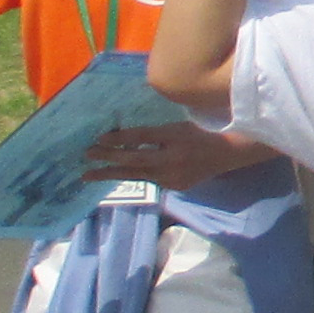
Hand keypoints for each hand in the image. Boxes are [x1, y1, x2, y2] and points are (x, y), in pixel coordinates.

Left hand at [80, 123, 271, 189]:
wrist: (228, 154)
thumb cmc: (202, 132)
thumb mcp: (177, 126)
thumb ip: (153, 133)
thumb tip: (122, 139)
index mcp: (175, 140)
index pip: (141, 139)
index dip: (119, 138)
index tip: (98, 138)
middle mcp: (172, 162)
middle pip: (133, 162)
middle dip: (107, 159)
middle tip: (85, 156)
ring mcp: (173, 178)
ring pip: (137, 175)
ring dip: (112, 173)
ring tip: (90, 174)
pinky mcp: (175, 186)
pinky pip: (150, 179)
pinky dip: (134, 175)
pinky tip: (119, 173)